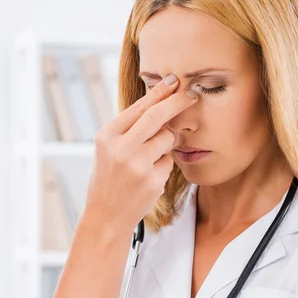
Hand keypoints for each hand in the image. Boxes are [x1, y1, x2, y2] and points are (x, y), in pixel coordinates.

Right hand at [84, 74, 198, 229]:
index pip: (139, 107)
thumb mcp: (109, 149)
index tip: (175, 81)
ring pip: (168, 139)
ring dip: (167, 143)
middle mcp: (121, 148)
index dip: (160, 92)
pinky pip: (169, 162)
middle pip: (158, 116)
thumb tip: (160, 100)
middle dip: (178, 102)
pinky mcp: (153, 182)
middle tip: (191, 95)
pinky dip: (163, 165)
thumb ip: (130, 128)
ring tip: (149, 158)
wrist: (106, 216)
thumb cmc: (108, 178)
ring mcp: (138, 166)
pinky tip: (148, 178)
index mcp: (107, 136)